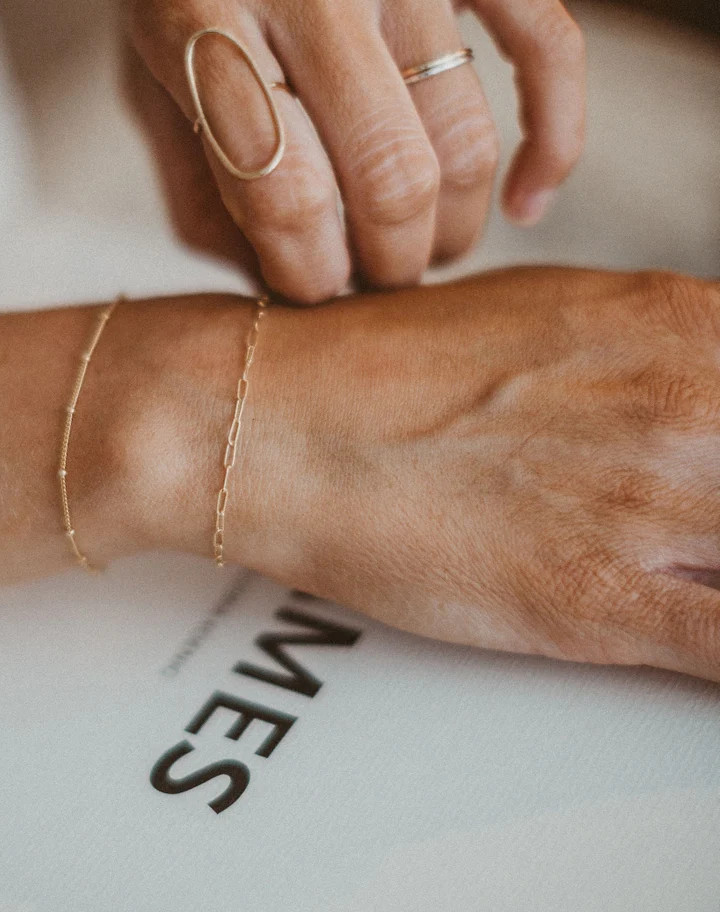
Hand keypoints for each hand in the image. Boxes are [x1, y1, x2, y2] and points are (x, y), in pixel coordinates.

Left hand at [121, 0, 584, 301]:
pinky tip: (527, 194)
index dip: (309, 276)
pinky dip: (554, 143)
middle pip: (385, 174)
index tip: (317, 292)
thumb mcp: (135, 45)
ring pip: (464, 131)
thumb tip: (262, 283)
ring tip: (426, 239)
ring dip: (455, 223)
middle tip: (379, 277)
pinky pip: (549, 48)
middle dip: (391, 264)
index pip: (279, 191)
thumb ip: (186, 171)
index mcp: (192, 5)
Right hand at [209, 268, 717, 681]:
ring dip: (718, 561)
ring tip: (673, 561)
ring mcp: (655, 505)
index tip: (713, 472)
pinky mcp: (607, 603)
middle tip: (686, 517)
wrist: (280, 420)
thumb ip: (656, 355)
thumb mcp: (550, 315)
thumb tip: (704, 395)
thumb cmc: (387, 368)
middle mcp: (689, 403)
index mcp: (681, 322)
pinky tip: (693, 643)